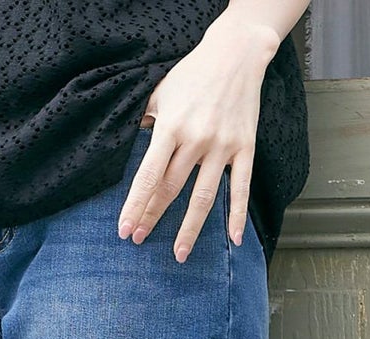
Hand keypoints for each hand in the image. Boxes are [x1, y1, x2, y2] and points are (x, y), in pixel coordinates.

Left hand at [117, 13, 279, 259]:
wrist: (236, 53)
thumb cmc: (193, 74)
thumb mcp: (160, 93)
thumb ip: (145, 122)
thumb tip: (129, 147)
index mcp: (171, 127)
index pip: (148, 176)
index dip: (135, 206)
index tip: (124, 230)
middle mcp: (196, 139)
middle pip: (170, 190)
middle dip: (152, 218)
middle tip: (138, 239)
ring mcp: (223, 146)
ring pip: (203, 197)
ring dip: (190, 229)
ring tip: (180, 254)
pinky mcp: (244, 148)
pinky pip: (241, 188)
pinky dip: (237, 215)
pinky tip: (234, 240)